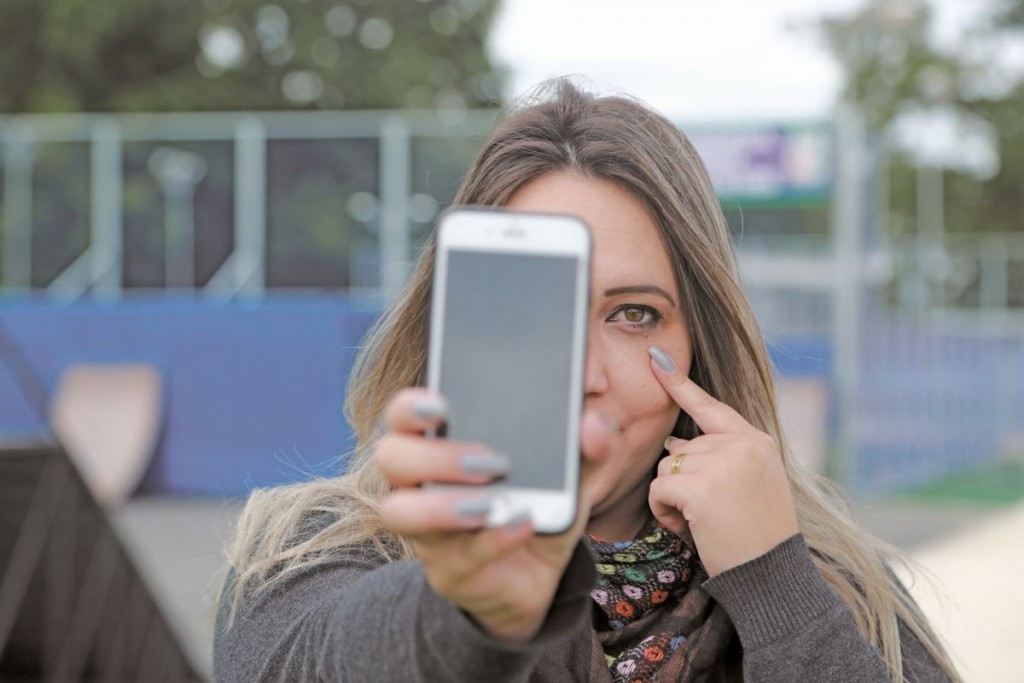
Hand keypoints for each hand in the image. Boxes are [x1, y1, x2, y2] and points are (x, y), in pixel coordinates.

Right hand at [375, 388, 614, 640]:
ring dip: (443, 505)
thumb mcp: (566, 478)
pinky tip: (524, 524)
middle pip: (391, 457)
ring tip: (489, 503)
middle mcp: (421, 485)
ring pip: (400, 513)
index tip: (441, 404)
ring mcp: (428, 532)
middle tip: (487, 461)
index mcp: (440, 447)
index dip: (409, 407)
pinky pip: (458, 557)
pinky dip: (494, 539)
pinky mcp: (448, 573)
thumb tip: (594, 425)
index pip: (403, 416)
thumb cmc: (536, 508)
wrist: (533, 579)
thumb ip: (583, 449)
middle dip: (434, 455)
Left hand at [646, 347, 798, 576]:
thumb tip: (674, 441)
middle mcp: (741, 444)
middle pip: (680, 448)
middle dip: (683, 482)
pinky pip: (658, 488)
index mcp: (756, 440)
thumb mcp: (749, 484)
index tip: (655, 358)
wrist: (773, 574)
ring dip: (672, 499)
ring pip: (666, 468)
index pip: (711, 406)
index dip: (679, 383)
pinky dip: (663, 512)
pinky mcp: (701, 487)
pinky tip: (687, 528)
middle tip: (710, 513)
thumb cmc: (757, 535)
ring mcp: (722, 463)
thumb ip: (717, 457)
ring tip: (702, 522)